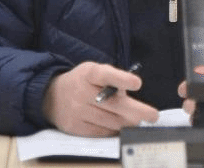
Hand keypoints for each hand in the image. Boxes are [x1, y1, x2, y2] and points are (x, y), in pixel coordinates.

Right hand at [42, 62, 158, 135]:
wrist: (51, 96)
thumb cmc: (82, 82)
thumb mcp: (94, 71)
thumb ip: (112, 79)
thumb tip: (130, 95)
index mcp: (89, 73)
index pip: (106, 74)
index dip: (122, 79)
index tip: (137, 83)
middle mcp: (82, 92)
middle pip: (113, 104)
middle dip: (136, 111)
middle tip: (153, 116)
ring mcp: (77, 111)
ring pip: (110, 121)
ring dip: (127, 123)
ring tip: (136, 121)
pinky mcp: (75, 127)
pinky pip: (101, 132)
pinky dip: (113, 130)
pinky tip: (119, 127)